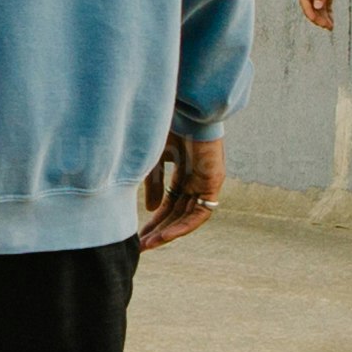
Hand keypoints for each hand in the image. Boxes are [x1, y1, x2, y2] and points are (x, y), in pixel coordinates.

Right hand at [138, 132, 223, 250]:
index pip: (168, 202)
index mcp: (183, 170)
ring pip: (187, 216)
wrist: (187, 106)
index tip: (137, 233)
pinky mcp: (214, 182)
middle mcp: (195, 178)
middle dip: (158, 230)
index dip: (153, 219)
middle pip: (176, 212)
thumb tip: (152, 209)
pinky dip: (183, 226)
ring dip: (168, 232)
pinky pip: (199, 213)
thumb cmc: (170, 124)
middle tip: (140, 245)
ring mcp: (206, 181)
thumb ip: (154, 183)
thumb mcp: (155, 158)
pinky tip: (165, 235)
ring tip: (148, 245)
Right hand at [300, 0, 351, 29]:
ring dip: (323, 18)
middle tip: (326, 26)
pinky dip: (328, 14)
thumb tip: (317, 7)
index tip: (316, 21)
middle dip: (317, 17)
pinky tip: (331, 22)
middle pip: (311, 6)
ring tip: (330, 27)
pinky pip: (326, 6)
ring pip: (318, 8)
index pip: (304, 1)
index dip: (309, 12)